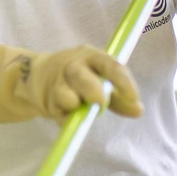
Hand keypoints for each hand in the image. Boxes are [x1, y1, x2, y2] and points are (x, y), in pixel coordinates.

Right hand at [0, 44, 141, 123]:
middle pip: (81, 76)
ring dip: (73, 104)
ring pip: (64, 95)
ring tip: (77, 107)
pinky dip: (66, 118)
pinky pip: (58, 113)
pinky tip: (68, 116)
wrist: (37, 76)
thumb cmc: (80, 78)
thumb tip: (138, 111)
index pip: (110, 65)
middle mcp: (73, 66)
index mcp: (92, 57)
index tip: (133, 98)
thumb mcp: (101, 79)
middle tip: (101, 103)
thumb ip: (120, 97)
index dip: (123, 82)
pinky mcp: (47, 100)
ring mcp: (57, 83)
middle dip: (92, 90)